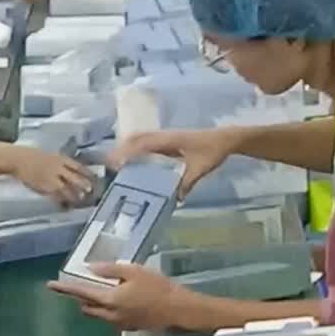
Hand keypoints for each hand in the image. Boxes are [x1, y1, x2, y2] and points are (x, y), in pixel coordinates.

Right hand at [11, 147, 93, 204]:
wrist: (18, 159)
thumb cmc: (31, 156)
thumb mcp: (49, 155)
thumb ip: (60, 163)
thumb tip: (70, 170)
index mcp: (60, 159)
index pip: (78, 166)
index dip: (87, 173)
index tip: (94, 178)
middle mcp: (58, 168)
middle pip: (75, 177)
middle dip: (84, 184)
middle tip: (90, 190)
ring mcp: (52, 177)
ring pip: (67, 188)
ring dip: (74, 194)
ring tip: (80, 199)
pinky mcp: (45, 186)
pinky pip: (56, 195)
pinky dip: (62, 201)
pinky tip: (65, 204)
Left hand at [49, 263, 184, 330]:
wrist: (178, 309)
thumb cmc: (158, 287)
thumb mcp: (133, 271)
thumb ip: (110, 270)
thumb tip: (90, 269)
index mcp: (109, 300)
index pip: (81, 293)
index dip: (65, 289)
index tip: (51, 285)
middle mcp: (110, 315)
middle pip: (87, 308)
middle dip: (81, 298)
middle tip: (83, 285)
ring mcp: (119, 324)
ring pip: (98, 315)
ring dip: (95, 304)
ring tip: (106, 290)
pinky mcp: (129, 327)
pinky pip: (111, 319)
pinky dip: (109, 310)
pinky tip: (121, 300)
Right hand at [111, 128, 239, 197]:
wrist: (225, 139)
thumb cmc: (212, 150)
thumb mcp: (200, 168)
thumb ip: (187, 183)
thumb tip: (176, 199)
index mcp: (169, 140)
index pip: (143, 143)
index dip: (127, 151)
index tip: (114, 161)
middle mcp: (165, 136)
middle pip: (138, 138)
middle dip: (122, 148)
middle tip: (109, 163)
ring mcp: (167, 138)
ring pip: (142, 139)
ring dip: (129, 148)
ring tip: (118, 162)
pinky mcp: (170, 142)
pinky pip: (150, 144)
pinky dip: (139, 150)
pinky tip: (137, 162)